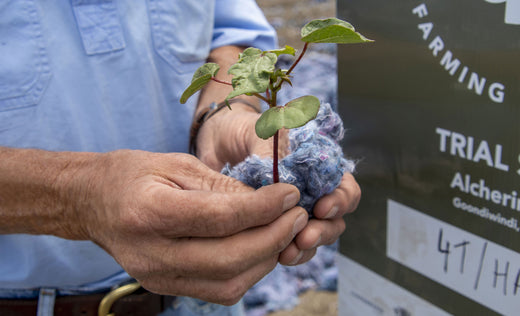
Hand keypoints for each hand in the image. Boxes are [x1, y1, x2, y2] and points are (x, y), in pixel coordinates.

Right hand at [73, 150, 307, 304]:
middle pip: (229, 259)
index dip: (263, 208)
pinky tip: (260, 246)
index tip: (291, 194)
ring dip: (266, 258)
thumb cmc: (133, 175)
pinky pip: (220, 290)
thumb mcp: (177, 164)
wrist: (94, 202)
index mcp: (149, 213)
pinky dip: (249, 271)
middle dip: (274, 238)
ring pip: (230, 283)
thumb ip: (222, 187)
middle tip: (297, 215)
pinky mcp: (167, 287)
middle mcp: (152, 254)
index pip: (219, 219)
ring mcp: (158, 278)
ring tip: (283, 230)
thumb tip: (269, 202)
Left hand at [195, 104, 360, 265]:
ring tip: (290, 251)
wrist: (217, 138)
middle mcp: (311, 189)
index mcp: (318, 165)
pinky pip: (291, 244)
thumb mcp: (262, 133)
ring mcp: (293, 209)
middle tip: (306, 237)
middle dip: (325, 230)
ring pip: (315, 234)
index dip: (341, 200)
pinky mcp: (273, 224)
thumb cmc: (245, 129)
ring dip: (308, 246)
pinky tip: (280, 256)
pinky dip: (291, 252)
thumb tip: (286, 185)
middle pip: (335, 217)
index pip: (344, 186)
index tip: (322, 208)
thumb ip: (277, 156)